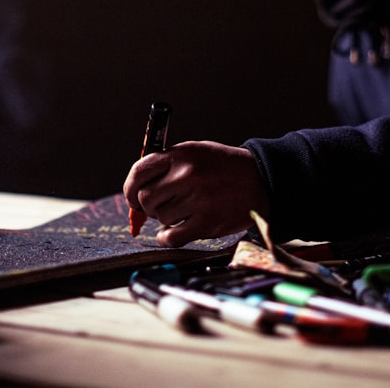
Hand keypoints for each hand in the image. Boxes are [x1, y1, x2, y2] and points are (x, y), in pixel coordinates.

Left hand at [123, 140, 268, 246]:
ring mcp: (198, 199)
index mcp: (181, 154)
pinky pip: (172, 237)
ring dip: (165, 219)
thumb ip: (166, 166)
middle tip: (160, 205)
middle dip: (148, 206)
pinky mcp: (207, 222)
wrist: (260, 179)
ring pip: (160, 218)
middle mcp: (187, 175)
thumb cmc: (222, 167)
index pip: (139, 172)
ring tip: (181, 212)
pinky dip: (167, 237)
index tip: (132, 197)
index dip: (130, 188)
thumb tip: (136, 191)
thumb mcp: (195, 153)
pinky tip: (173, 232)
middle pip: (145, 198)